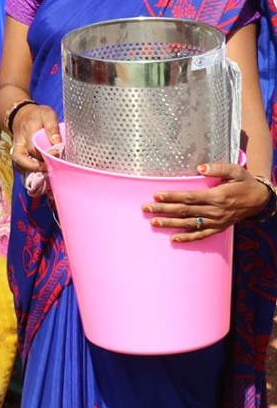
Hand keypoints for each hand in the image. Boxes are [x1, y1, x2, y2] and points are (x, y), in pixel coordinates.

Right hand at [7, 103, 61, 172]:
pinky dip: (29, 172)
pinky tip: (41, 174)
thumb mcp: (47, 114)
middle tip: (54, 167)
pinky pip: (20, 166)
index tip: (58, 154)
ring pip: (19, 165)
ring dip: (32, 171)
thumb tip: (57, 141)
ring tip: (47, 174)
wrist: (21, 115)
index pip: (33, 147)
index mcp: (27, 131)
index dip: (46, 153)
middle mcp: (19, 143)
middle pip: (25, 158)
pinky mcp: (18, 155)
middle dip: (40, 165)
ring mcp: (16, 150)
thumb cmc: (37, 115)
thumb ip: (52, 126)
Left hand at [147, 161, 268, 242]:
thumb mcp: (236, 171)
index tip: (156, 195)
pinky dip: (188, 238)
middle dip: (164, 210)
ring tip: (153, 222)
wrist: (260, 200)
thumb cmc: (245, 183)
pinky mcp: (219, 228)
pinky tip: (174, 239)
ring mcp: (216, 221)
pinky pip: (201, 235)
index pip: (190, 197)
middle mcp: (215, 211)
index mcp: (217, 196)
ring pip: (190, 224)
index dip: (172, 197)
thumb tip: (200, 168)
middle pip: (185, 211)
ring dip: (171, 224)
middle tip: (146, 208)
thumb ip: (218, 168)